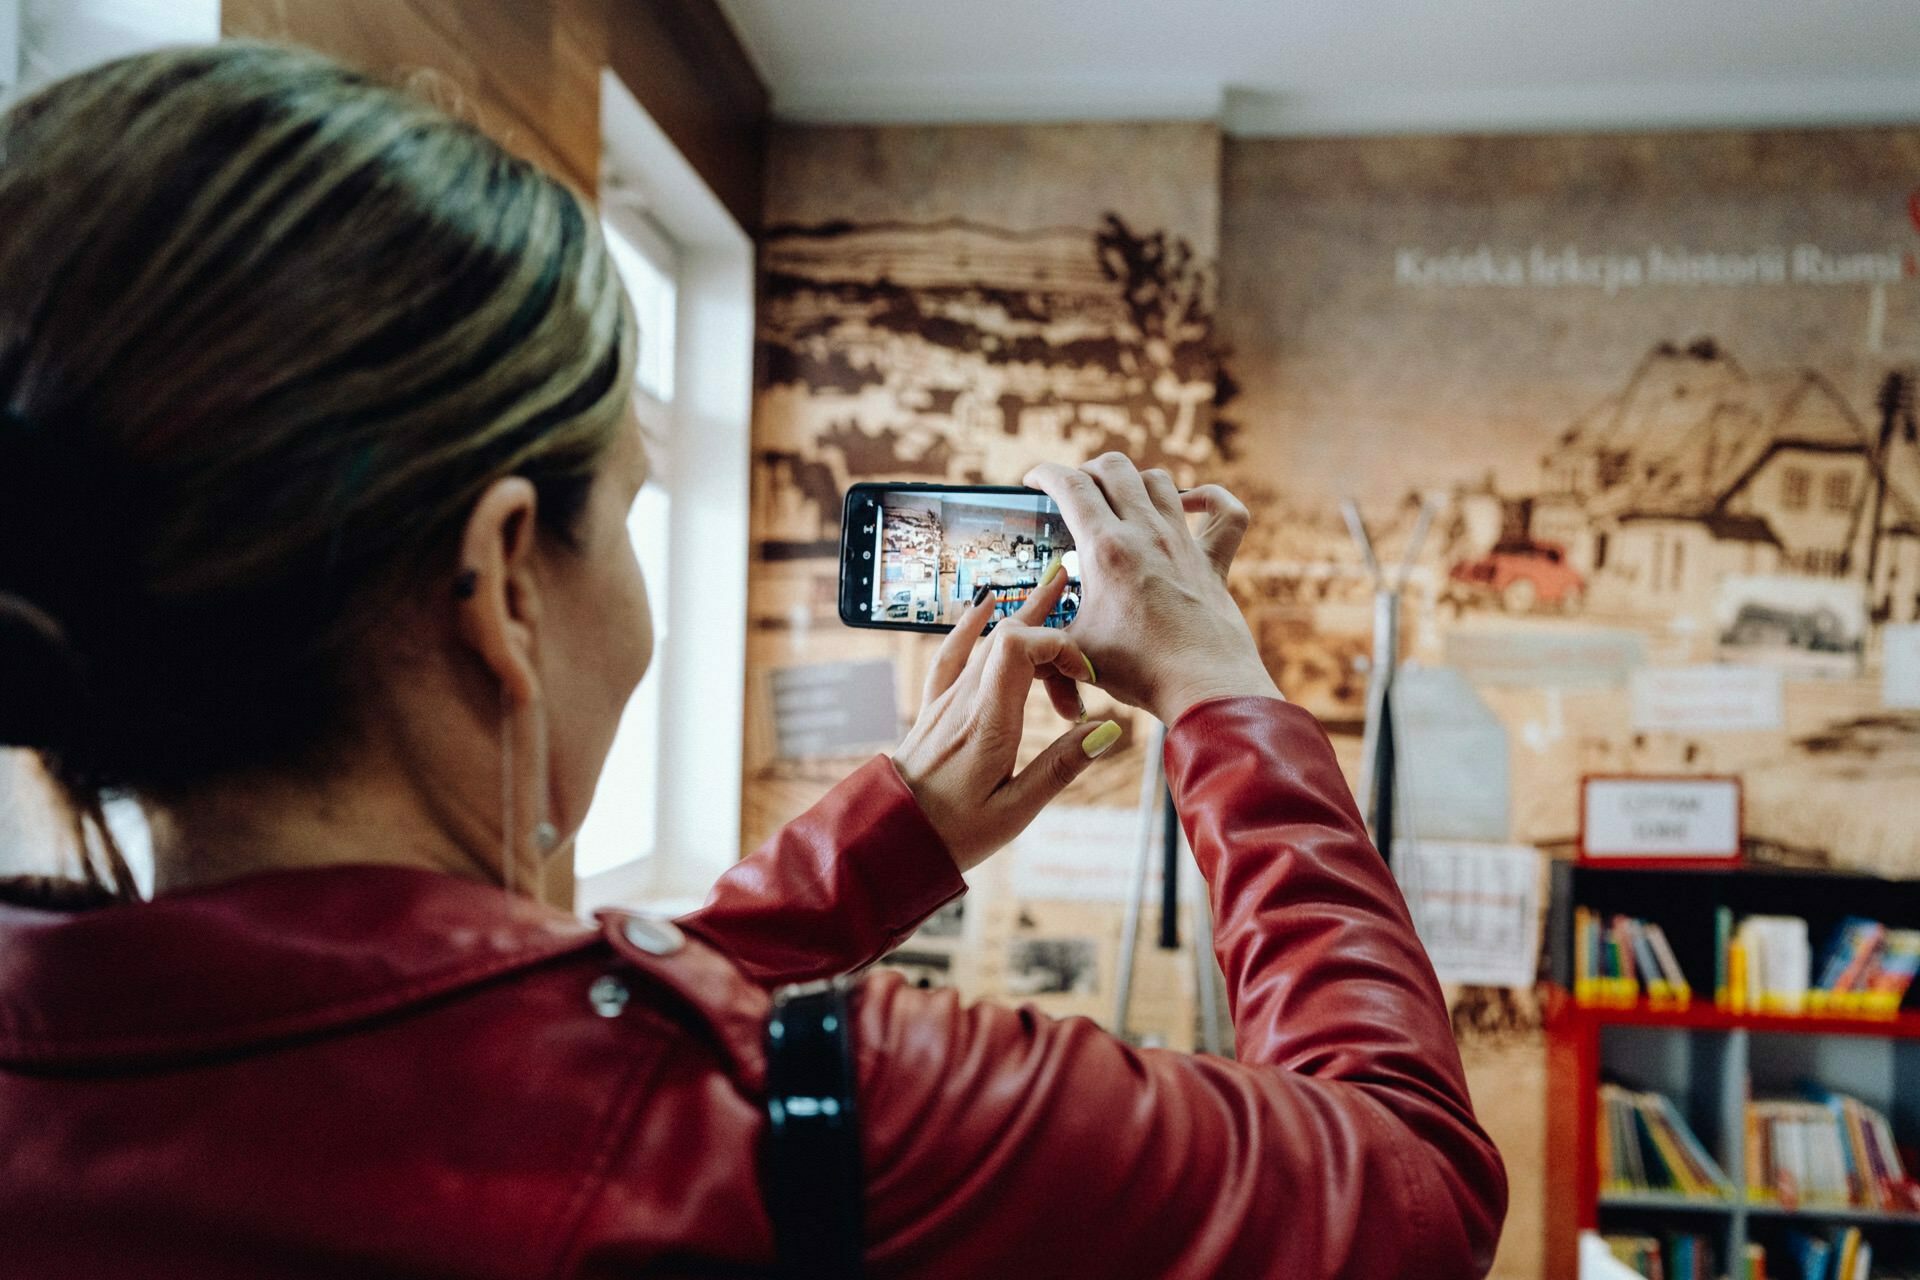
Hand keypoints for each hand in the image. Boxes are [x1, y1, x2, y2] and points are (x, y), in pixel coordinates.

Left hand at [892, 565, 1117, 871]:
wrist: (890, 840)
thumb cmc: (952, 833)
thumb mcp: (1015, 811)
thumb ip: (1060, 767)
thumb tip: (1107, 730)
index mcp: (988, 723)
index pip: (1018, 647)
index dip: (1058, 644)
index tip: (1085, 679)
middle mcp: (965, 701)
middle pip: (1007, 635)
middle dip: (1050, 622)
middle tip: (1083, 609)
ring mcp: (947, 701)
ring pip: (986, 641)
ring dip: (1024, 618)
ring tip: (1054, 589)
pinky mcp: (937, 709)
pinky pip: (952, 654)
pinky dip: (971, 623)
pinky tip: (984, 602)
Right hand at [1024, 454, 1279, 724]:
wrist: (1201, 688)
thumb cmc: (1138, 671)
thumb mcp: (1074, 649)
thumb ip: (1040, 637)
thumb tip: (1012, 640)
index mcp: (1105, 548)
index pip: (1069, 484)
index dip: (1044, 473)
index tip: (1032, 480)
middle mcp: (1145, 532)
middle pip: (1114, 467)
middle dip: (1087, 471)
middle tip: (1074, 492)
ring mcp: (1184, 543)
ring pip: (1160, 480)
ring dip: (1134, 481)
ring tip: (1119, 500)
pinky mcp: (1214, 562)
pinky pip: (1225, 512)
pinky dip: (1209, 500)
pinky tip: (1191, 505)